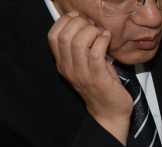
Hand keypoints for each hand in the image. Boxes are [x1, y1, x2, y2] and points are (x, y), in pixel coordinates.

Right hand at [48, 11, 131, 142]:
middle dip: (80, 24)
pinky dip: (102, 40)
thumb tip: (84, 23)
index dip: (64, 21)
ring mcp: (82, 74)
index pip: (52, 36)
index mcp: (62, 64)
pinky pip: (96, 52)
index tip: (78, 18)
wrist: (109, 113)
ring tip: (101, 33)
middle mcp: (68, 68)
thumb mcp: (84, 65)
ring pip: (79, 42)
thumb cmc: (100, 86)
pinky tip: (107, 38)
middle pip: (65, 36)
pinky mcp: (97, 77)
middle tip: (92, 26)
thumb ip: (80, 47)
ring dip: (92, 31)